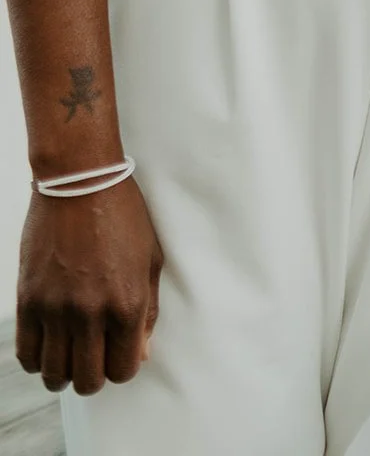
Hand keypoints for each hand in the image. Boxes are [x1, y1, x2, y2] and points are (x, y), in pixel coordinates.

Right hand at [15, 176, 162, 395]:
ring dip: (64, 372)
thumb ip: (147, 310)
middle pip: (89, 380)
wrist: (80, 180)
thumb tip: (140, 353)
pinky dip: (37, 359)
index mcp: (127, 303)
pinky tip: (48, 343)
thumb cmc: (122, 214)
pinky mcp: (28, 300)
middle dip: (94, 375)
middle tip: (94, 355)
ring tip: (70, 352)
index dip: (122, 366)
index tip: (117, 352)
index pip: (123, 369)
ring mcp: (56, 308)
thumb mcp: (150, 258)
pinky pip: (26, 354)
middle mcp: (91, 313)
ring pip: (54, 375)